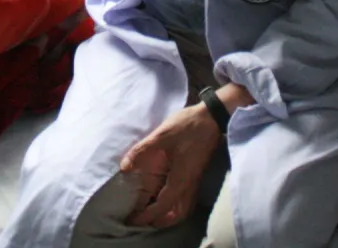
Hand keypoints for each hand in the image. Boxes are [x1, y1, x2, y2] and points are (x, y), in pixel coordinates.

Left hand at [119, 104, 221, 228]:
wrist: (212, 117)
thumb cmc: (188, 126)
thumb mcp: (161, 136)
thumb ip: (142, 150)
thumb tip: (125, 167)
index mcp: (180, 179)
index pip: (163, 206)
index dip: (147, 215)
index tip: (132, 219)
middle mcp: (189, 184)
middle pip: (176, 214)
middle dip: (158, 221)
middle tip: (139, 219)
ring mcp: (194, 181)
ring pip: (183, 209)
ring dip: (167, 215)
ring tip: (150, 213)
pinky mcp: (196, 175)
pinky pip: (186, 199)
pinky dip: (174, 206)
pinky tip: (163, 197)